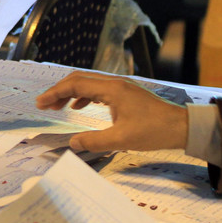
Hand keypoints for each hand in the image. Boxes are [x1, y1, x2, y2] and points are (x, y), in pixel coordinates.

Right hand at [35, 72, 188, 151]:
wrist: (181, 126)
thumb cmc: (154, 131)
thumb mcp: (122, 139)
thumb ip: (94, 141)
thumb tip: (73, 143)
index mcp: (112, 89)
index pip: (76, 85)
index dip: (55, 93)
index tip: (40, 103)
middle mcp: (115, 83)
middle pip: (79, 79)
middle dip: (59, 90)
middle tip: (44, 105)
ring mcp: (121, 87)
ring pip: (88, 84)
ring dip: (70, 93)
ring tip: (57, 107)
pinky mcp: (125, 93)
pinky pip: (98, 90)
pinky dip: (84, 96)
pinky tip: (78, 107)